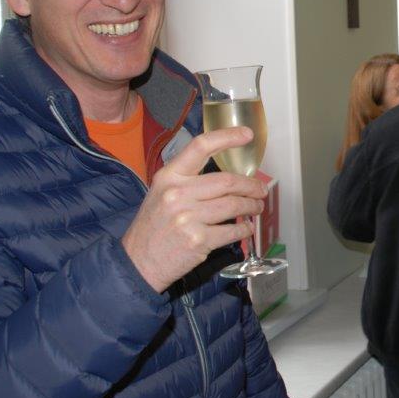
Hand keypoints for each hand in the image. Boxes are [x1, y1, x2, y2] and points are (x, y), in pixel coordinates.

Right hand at [122, 127, 265, 291]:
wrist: (138, 262)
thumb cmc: (153, 227)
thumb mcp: (161, 193)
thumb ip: (189, 181)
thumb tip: (227, 178)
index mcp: (169, 176)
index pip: (201, 146)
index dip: (227, 137)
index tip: (247, 134)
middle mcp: (178, 193)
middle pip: (227, 181)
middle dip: (251, 185)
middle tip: (260, 190)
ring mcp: (188, 217)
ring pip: (234, 205)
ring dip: (251, 206)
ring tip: (256, 207)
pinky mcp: (199, 240)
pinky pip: (232, 231)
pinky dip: (244, 229)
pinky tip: (246, 228)